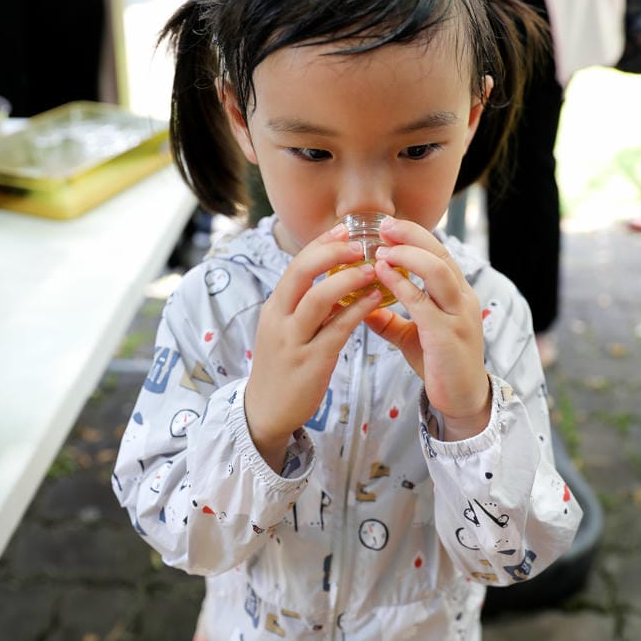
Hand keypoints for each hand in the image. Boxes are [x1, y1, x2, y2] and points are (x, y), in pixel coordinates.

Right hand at [244, 225, 387, 470]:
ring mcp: (293, 341)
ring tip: (373, 269)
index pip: (295, 265)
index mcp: (274, 307)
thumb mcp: (286, 329)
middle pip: (299, 274)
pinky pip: (337, 330)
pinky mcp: (311, 362)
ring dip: (347, 280)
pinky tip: (375, 300)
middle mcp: (279, 319)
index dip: (320, 245)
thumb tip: (334, 277)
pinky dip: (357, 311)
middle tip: (359, 244)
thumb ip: (305, 305)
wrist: (265, 411)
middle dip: (329, 253)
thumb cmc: (282, 367)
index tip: (344, 229)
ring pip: (317, 299)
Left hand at [362, 218, 490, 440]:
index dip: (415, 236)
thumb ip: (389, 319)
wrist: (461, 400)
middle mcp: (463, 300)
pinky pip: (423, 303)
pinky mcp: (447, 336)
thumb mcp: (411, 335)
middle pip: (441, 254)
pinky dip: (402, 285)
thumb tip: (361, 304)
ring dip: (408, 256)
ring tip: (381, 250)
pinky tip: (382, 276)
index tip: (388, 226)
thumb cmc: (439, 365)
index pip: (439, 253)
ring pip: (438, 271)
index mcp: (457, 295)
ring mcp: (458, 316)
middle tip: (383, 226)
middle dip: (412, 236)